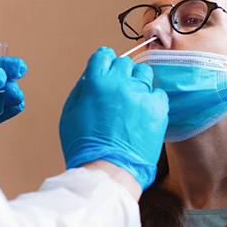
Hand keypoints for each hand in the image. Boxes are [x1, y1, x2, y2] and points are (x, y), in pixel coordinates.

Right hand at [59, 47, 168, 190]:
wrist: (109, 171)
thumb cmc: (85, 148)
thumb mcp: (68, 116)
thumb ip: (80, 90)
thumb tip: (90, 75)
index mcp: (96, 82)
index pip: (103, 55)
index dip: (104, 60)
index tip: (106, 67)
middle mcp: (119, 83)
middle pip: (124, 62)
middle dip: (120, 73)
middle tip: (117, 90)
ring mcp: (140, 94)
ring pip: (143, 72)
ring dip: (137, 82)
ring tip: (132, 100)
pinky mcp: (157, 108)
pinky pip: (158, 92)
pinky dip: (151, 99)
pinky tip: (143, 112)